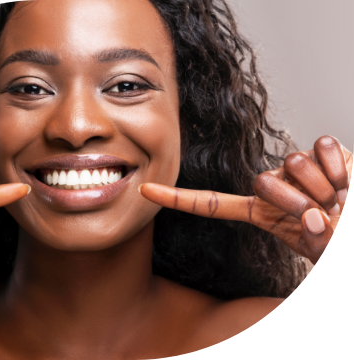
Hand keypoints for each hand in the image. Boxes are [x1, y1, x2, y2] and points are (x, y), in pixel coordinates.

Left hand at [139, 136, 351, 265]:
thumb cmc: (337, 240)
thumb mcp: (322, 250)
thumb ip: (317, 243)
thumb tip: (314, 219)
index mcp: (261, 213)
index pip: (210, 204)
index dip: (177, 199)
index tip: (144, 191)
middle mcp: (272, 185)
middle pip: (260, 182)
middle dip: (296, 203)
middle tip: (323, 215)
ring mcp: (295, 166)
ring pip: (292, 164)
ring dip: (323, 189)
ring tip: (339, 201)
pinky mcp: (322, 148)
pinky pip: (323, 148)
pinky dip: (341, 169)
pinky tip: (348, 182)